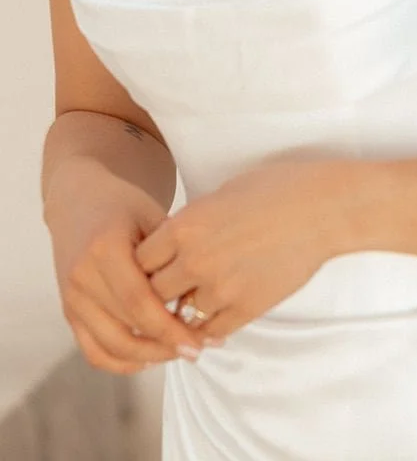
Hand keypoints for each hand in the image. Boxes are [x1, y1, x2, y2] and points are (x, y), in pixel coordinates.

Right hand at [46, 158, 203, 374]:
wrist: (80, 200)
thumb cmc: (123, 204)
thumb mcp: (151, 213)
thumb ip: (171, 251)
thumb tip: (201, 294)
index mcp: (104, 249)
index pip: (139, 302)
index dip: (169, 328)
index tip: (198, 342)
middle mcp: (82, 277)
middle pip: (126, 328)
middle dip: (165, 346)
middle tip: (198, 349)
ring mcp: (72, 298)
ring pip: (109, 346)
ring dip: (146, 357)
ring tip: (178, 353)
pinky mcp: (68, 311)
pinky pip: (92, 350)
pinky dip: (120, 361)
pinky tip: (148, 358)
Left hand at [135, 161, 338, 339]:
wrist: (323, 208)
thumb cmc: (278, 188)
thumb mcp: (224, 193)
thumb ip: (192, 221)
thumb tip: (174, 240)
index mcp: (186, 225)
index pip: (139, 260)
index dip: (145, 264)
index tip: (154, 264)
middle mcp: (195, 260)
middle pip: (153, 292)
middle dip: (160, 290)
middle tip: (168, 289)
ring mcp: (220, 288)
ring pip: (180, 315)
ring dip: (185, 310)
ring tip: (195, 301)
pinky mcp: (245, 308)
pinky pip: (211, 331)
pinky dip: (207, 329)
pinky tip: (212, 321)